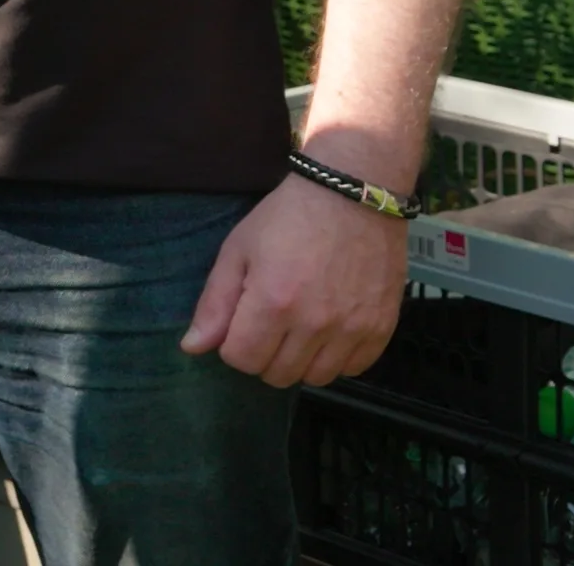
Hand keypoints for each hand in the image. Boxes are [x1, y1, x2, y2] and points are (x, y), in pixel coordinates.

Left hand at [180, 176, 408, 385]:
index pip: (241, 360)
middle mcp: (315, 324)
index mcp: (273, 303)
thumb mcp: (238, 250)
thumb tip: (192, 348)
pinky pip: (353, 369)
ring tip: (299, 327)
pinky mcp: (382, 328)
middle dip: (264, 353)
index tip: (242, 320)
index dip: (234, 344)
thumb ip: (214, 303)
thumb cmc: (286, 218)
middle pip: (277, 374)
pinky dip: (337, 358)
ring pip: (316, 378)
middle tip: (269, 322)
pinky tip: (329, 332)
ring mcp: (353, 329)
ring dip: (300, 360)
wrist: (352, 194)